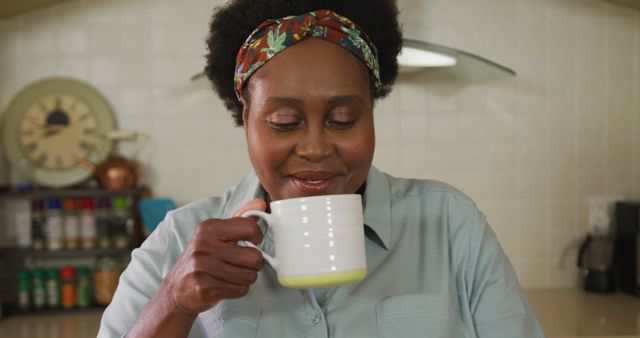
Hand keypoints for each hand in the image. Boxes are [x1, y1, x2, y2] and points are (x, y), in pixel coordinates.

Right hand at [165, 199, 266, 314]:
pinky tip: (225, 286)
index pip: (250, 228)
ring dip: (245, 279)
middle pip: (254, 257)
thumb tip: (261, 202)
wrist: (176, 290)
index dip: (257, 238)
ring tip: (231, 276)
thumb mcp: (216, 234)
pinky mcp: (203, 288)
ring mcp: (202, 267)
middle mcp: (204, 245)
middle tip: (241, 265)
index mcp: (209, 228)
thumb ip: (240, 218)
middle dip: (253, 265)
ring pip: (249, 276)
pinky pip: (240, 290)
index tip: (252, 243)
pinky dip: (237, 290)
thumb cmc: (202, 260)